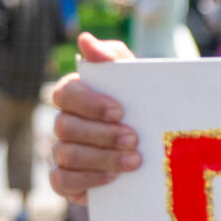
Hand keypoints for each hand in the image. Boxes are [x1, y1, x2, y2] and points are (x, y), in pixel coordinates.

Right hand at [48, 33, 140, 200]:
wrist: (158, 146)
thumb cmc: (142, 106)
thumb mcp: (136, 79)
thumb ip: (113, 57)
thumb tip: (85, 39)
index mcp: (75, 95)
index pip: (65, 93)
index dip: (89, 103)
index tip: (120, 111)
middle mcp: (63, 123)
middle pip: (65, 127)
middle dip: (102, 134)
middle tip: (133, 139)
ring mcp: (62, 152)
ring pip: (66, 154)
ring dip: (101, 158)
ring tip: (134, 160)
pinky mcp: (67, 180)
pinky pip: (62, 181)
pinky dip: (86, 180)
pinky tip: (113, 178)